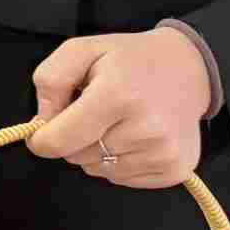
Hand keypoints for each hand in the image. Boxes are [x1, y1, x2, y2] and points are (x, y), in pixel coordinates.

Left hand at [25, 30, 210, 188]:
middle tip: (96, 111)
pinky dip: (120, 161)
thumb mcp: (81, 50)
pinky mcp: (176, 170)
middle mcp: (146, 129)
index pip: (60, 141)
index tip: (41, 130)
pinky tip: (135, 136)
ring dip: (98, 150)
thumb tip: (42, 123)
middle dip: (74, 138)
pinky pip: (122, 179)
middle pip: (76, 157)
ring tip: (119, 121)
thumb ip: (50, 81)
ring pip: (97, 170)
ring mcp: (164, 153)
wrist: (188, 69)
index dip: (42, 138)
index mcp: (118, 95)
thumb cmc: (130, 59)